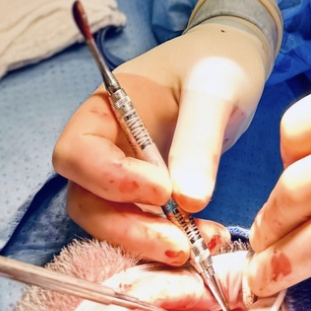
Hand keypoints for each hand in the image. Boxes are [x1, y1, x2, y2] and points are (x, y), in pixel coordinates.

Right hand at [53, 20, 269, 264]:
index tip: (161, 189)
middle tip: (178, 244)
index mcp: (105, 108)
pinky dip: (170, 241)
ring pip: (112, 222)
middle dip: (128, 228)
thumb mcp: (214, 92)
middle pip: (87, 199)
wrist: (234, 63)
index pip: (76, 153)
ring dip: (149, 243)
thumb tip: (188, 201)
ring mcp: (123, 172)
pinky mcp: (147, 196)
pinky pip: (144, 228)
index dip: (108, 179)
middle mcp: (105, 145)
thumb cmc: (217, 62)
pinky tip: (207, 240)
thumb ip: (198, 141)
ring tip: (199, 247)